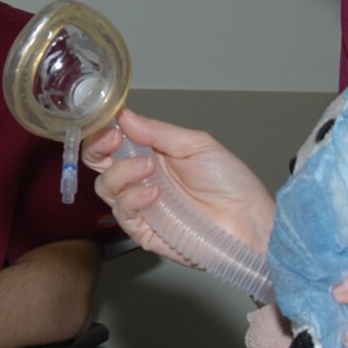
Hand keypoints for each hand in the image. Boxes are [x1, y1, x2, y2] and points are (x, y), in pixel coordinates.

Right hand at [82, 108, 274, 266]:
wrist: (249, 220)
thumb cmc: (230, 183)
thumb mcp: (196, 145)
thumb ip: (158, 132)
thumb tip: (125, 116)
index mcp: (151, 155)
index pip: (112, 143)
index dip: (103, 132)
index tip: (111, 125)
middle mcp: (141, 179)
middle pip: (99, 165)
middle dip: (98, 149)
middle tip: (114, 141)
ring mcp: (141, 206)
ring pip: (106, 188)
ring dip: (122, 174)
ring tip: (149, 169)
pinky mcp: (145, 232)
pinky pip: (123, 215)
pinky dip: (133, 200)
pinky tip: (153, 193)